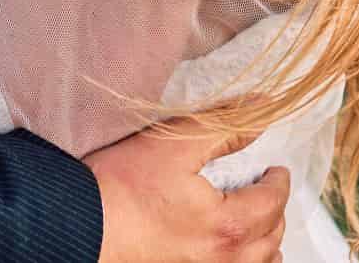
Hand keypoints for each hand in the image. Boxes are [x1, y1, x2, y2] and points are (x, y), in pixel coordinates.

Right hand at [88, 123, 290, 262]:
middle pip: (271, 237)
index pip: (273, 202)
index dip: (278, 181)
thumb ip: (225, 127)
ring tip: (259, 224)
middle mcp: (223, 260)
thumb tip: (263, 111)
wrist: (80, 227)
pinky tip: (234, 252)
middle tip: (267, 189)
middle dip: (275, 210)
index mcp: (228, 225)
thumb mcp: (175, 145)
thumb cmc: (122, 187)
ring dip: (266, 242)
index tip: (276, 170)